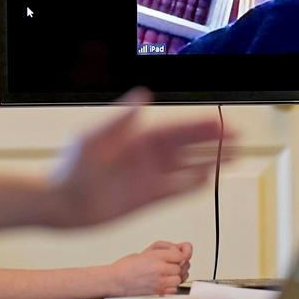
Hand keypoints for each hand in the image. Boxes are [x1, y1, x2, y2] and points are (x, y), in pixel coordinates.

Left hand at [48, 89, 229, 226]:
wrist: (60, 203)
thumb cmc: (71, 168)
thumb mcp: (93, 138)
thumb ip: (120, 118)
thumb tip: (144, 95)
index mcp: (138, 138)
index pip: (176, 131)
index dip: (199, 128)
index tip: (220, 122)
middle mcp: (147, 156)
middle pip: (188, 147)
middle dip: (213, 142)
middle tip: (238, 136)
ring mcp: (148, 177)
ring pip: (187, 167)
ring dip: (210, 162)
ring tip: (234, 157)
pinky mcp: (146, 198)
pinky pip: (176, 190)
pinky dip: (192, 184)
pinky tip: (209, 179)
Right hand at [110, 242, 189, 294]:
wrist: (116, 281)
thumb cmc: (127, 267)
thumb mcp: (146, 251)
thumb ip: (164, 249)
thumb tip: (179, 249)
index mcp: (156, 256)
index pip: (179, 254)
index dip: (179, 255)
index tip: (174, 256)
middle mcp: (159, 269)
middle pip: (181, 267)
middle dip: (177, 265)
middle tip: (169, 265)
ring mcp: (160, 282)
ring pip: (179, 279)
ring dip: (175, 276)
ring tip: (167, 274)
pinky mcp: (158, 292)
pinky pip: (174, 289)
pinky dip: (172, 287)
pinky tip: (164, 282)